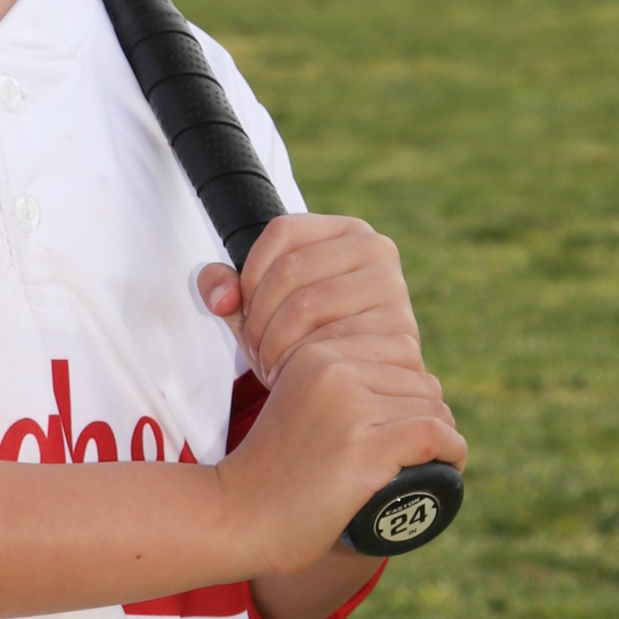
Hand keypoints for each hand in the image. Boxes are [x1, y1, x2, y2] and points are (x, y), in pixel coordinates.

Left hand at [197, 214, 423, 384]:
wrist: (357, 387)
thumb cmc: (306, 340)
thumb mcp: (261, 309)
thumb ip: (227, 289)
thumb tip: (218, 295)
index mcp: (344, 231)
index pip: (282, 231)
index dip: (250, 272)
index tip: (244, 308)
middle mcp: (376, 249)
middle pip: (290, 269)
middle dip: (259, 318)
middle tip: (256, 349)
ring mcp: (392, 288)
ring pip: (306, 304)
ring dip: (276, 344)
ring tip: (272, 364)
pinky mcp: (399, 330)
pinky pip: (332, 340)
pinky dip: (302, 363)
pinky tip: (299, 376)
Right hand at [200, 219, 464, 574]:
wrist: (238, 517)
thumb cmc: (273, 471)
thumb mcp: (299, 403)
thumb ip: (332, 383)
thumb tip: (399, 377)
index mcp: (316, 354)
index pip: (400, 350)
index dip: (412, 390)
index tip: (404, 424)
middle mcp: (333, 370)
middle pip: (420, 380)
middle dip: (427, 416)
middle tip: (414, 453)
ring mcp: (349, 408)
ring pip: (432, 407)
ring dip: (441, 438)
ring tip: (426, 464)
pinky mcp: (364, 448)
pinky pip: (434, 434)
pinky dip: (452, 450)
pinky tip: (449, 464)